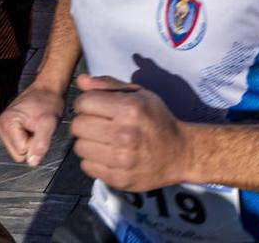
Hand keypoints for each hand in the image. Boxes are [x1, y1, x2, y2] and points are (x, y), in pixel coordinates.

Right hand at [0, 83, 65, 166]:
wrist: (48, 88)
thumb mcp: (49, 123)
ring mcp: (2, 127)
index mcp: (7, 124)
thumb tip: (33, 163)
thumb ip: (41, 144)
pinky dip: (28, 137)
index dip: (35, 144)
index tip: (40, 128)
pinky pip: (19, 144)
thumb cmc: (49, 101)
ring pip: (18, 150)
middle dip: (31, 144)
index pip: (21, 153)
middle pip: (18, 154)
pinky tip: (32, 125)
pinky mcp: (7, 127)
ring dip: (30, 141)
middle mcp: (0, 126)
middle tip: (39, 127)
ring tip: (36, 126)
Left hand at [70, 74, 189, 191]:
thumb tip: (81, 80)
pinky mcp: (118, 179)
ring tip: (103, 140)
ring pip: (79, 147)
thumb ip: (108, 85)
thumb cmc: (157, 119)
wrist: (180, 153)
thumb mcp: (139, 94)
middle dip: (85, 122)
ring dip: (88, 142)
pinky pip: (87, 166)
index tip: (96, 106)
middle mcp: (124, 134)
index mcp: (130, 108)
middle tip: (98, 124)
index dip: (86, 102)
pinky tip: (108, 155)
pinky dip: (93, 160)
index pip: (84, 102)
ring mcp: (121, 159)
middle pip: (78, 125)